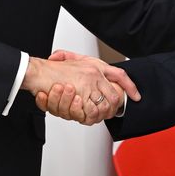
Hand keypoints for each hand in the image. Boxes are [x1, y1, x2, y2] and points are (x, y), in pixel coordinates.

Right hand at [23, 50, 137, 124]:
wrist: (38, 72)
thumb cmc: (52, 70)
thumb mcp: (71, 62)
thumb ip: (84, 67)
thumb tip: (94, 81)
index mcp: (95, 65)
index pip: (120, 75)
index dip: (129, 86)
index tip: (136, 96)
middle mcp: (95, 71)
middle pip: (115, 95)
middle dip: (111, 109)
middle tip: (101, 113)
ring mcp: (89, 81)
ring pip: (104, 105)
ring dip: (96, 113)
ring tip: (84, 112)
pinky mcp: (80, 90)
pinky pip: (91, 110)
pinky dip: (86, 114)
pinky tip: (77, 108)